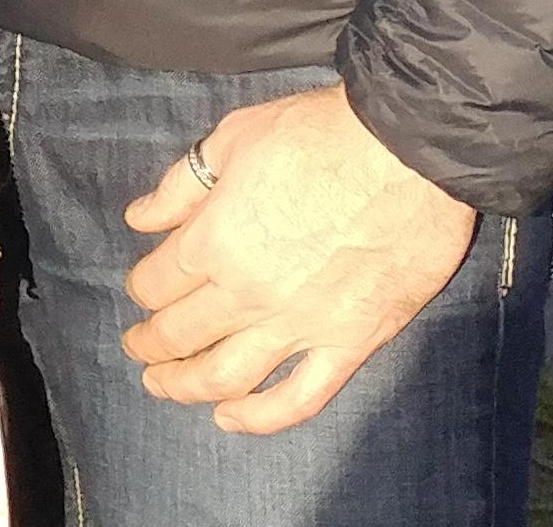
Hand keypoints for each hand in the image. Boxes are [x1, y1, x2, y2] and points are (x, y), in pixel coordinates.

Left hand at [115, 81, 475, 433]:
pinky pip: (301, 398)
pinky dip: (261, 418)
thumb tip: (140, 218)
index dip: (141, 287)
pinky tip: (231, 418)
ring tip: (163, 386)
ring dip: (186, 387)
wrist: (412, 150)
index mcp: (215, 241)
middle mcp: (249, 294)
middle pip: (182, 334)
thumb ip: (182, 185)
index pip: (156, 283)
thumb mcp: (235, 137)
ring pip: (228, 377)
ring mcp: (302, 326)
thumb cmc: (322, 134)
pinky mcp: (352, 343)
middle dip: (150, 343)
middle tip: (139, 347)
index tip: (142, 287)